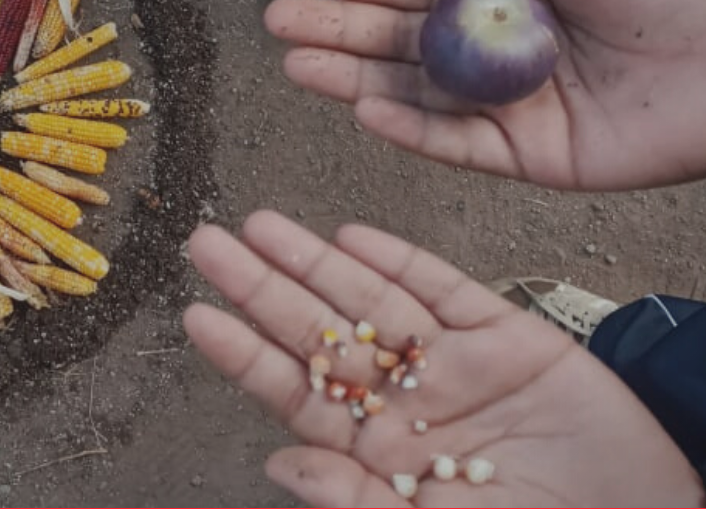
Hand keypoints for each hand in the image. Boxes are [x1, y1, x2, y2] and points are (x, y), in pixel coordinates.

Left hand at [185, 210, 702, 505]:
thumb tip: (276, 464)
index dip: (244, 352)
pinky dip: (401, 260)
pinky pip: (446, 291)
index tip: (194, 312)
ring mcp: (456, 365)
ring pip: (371, 299)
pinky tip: (353, 234)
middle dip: (261, 287)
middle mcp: (408, 400)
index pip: (295, 391)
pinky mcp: (511, 338)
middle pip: (319, 331)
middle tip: (204, 242)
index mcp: (379, 453)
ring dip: (315, 260)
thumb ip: (355, 502)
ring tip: (260, 224)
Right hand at [265, 0, 705, 190]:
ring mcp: (508, 108)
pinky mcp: (528, 157)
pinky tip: (361, 106)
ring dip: (351, 79)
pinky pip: (454, 145)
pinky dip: (408, 128)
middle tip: (275, 19)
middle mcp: (497, 53)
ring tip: (295, 63)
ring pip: (413, 94)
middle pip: (399, 43)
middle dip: (337, 30)